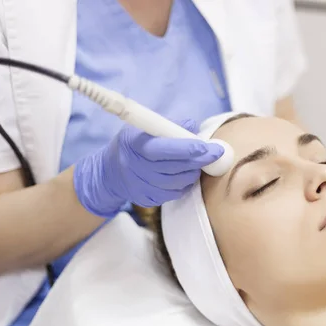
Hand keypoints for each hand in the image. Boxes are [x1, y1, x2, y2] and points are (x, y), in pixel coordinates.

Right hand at [74, 120, 223, 217]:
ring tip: (198, 163)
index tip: (207, 146)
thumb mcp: (144, 128)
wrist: (110, 173)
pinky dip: (185, 184)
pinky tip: (185, 174)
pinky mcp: (148, 199)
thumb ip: (169, 126)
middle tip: (215, 153)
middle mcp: (137, 168)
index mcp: (136, 146)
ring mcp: (142, 186)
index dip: (188, 148)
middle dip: (200, 160)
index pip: (165, 149)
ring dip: (194, 172)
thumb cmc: (133, 144)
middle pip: (176, 167)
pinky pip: (175, 193)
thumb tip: (193, 126)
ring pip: (179, 182)